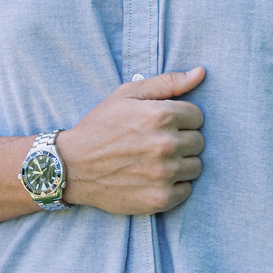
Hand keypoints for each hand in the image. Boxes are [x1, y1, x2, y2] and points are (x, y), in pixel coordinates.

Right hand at [58, 68, 205, 215]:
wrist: (71, 166)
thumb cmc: (100, 126)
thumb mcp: (127, 95)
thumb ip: (168, 82)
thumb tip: (201, 73)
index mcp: (161, 115)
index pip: (198, 116)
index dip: (181, 119)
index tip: (161, 125)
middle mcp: (166, 145)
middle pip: (199, 142)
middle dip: (181, 140)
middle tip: (155, 143)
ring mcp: (164, 174)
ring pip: (195, 167)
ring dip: (180, 164)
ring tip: (155, 161)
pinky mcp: (160, 199)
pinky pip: (186, 191)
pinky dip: (174, 186)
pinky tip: (153, 179)